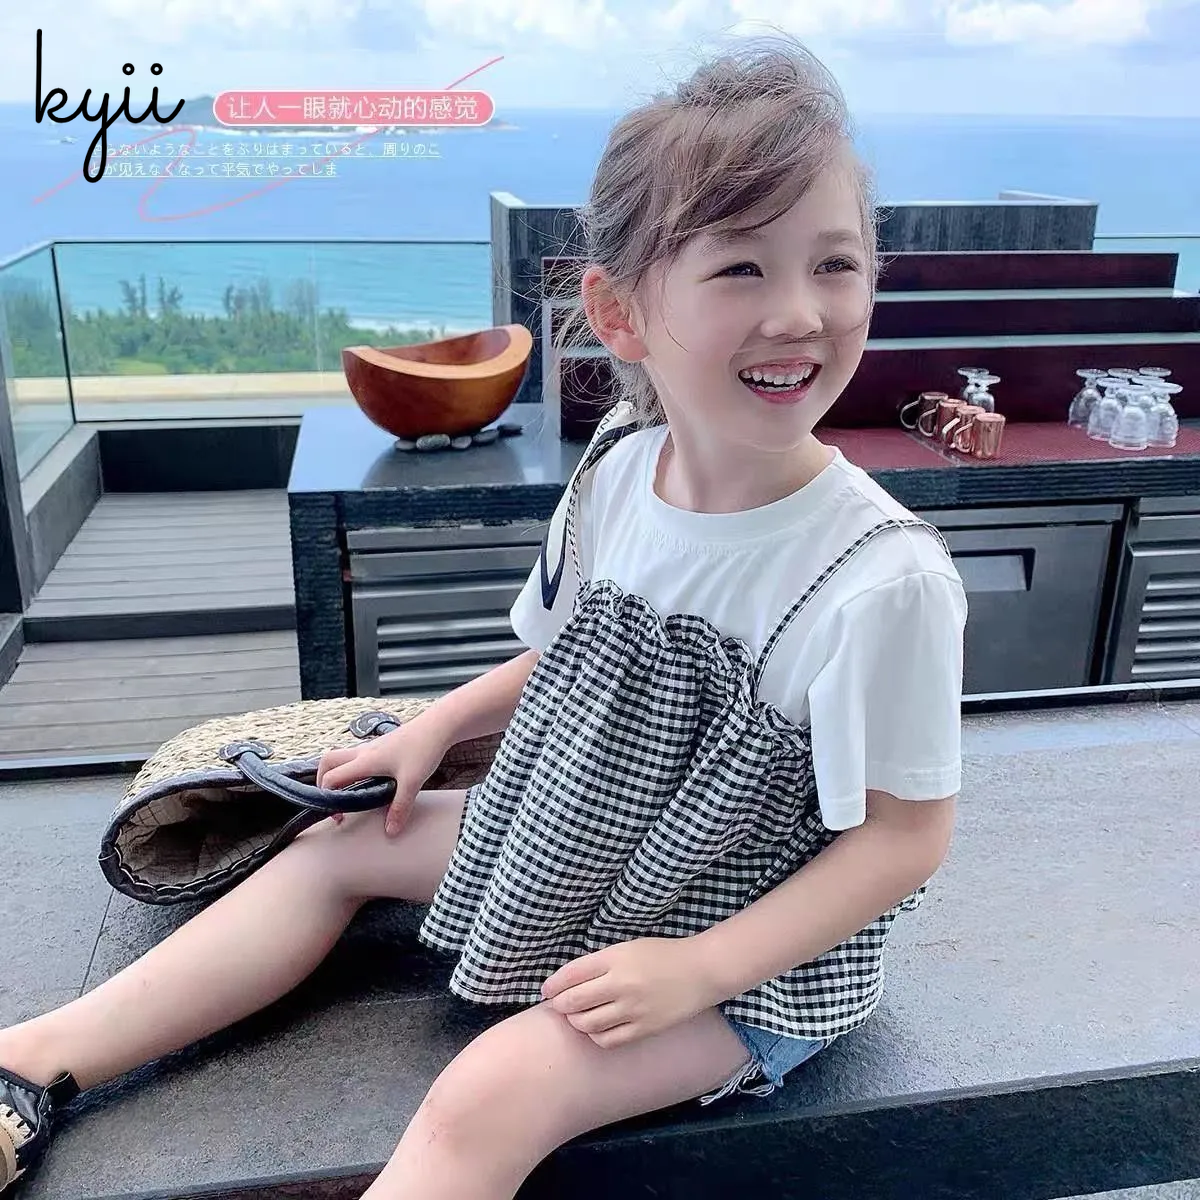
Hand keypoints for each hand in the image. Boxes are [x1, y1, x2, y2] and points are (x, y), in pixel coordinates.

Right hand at [315, 720, 447, 836]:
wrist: (439, 725)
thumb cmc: (424, 748)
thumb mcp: (412, 782)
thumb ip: (400, 808)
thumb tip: (390, 831)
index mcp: (365, 761)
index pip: (331, 777)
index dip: (328, 798)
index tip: (340, 815)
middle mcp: (363, 752)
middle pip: (327, 761)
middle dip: (322, 781)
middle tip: (333, 799)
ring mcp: (372, 747)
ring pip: (342, 757)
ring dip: (338, 773)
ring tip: (349, 793)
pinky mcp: (382, 746)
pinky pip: (357, 756)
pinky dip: (353, 769)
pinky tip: (370, 781)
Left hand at [540, 937, 718, 1048]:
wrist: (700, 971)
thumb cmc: (661, 955)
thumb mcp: (627, 948)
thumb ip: (599, 963)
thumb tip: (568, 982)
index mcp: (615, 958)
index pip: (571, 974)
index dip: (553, 984)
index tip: (546, 990)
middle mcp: (621, 984)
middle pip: (574, 1001)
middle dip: (560, 1004)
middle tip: (559, 1004)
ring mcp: (633, 1009)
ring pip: (587, 1023)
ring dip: (575, 1021)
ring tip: (577, 1016)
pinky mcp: (644, 1029)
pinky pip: (608, 1040)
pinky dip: (595, 1035)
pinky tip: (596, 1028)